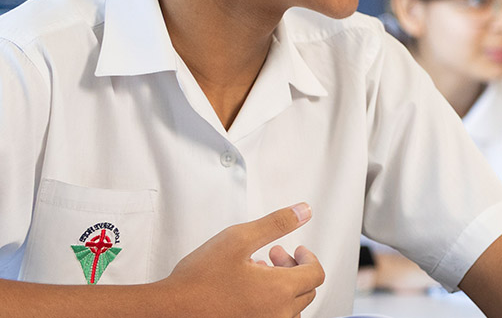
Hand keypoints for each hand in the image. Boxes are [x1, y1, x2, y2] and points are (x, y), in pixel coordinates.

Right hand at [158, 204, 324, 317]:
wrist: (169, 310)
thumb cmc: (197, 280)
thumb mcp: (238, 239)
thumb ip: (276, 224)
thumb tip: (303, 211)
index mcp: (279, 291)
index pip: (315, 273)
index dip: (308, 256)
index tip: (296, 249)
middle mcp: (277, 313)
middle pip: (306, 290)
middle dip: (294, 268)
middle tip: (273, 255)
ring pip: (292, 307)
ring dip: (284, 286)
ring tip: (259, 272)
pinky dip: (272, 303)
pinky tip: (250, 290)